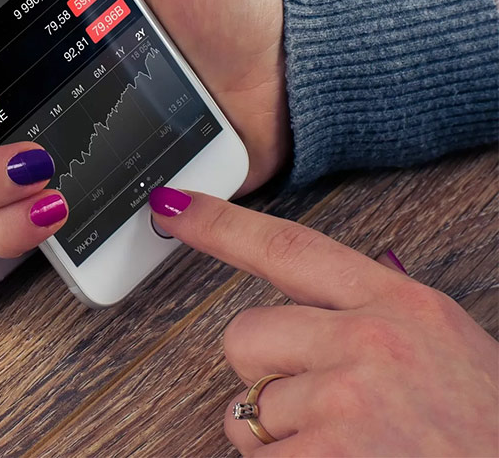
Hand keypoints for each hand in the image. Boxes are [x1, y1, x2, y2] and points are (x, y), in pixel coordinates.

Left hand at [149, 186, 498, 456]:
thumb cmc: (484, 434)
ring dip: (280, 439)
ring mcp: (346, 402)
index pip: (289, 248)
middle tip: (322, 408)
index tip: (172, 206)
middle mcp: (370, 343)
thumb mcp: (448, 352)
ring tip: (349, 450)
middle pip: (245, 334)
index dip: (221, 225)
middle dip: (264, 375)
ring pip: (246, 409)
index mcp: (402, 305)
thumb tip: (309, 304)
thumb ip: (376, 319)